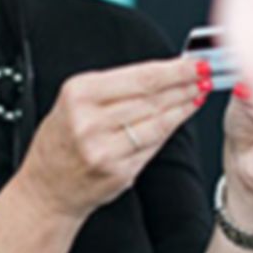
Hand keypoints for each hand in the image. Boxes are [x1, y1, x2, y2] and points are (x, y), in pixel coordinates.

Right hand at [17, 56, 207, 221]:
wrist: (47, 189)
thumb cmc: (62, 141)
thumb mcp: (75, 102)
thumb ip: (115, 87)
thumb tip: (163, 72)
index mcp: (79, 93)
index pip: (140, 77)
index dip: (174, 70)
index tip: (195, 63)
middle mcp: (89, 121)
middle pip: (152, 98)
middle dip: (184, 84)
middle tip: (206, 75)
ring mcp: (105, 149)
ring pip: (158, 122)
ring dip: (184, 106)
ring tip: (198, 93)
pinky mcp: (118, 171)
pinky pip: (154, 145)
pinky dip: (171, 129)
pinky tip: (180, 118)